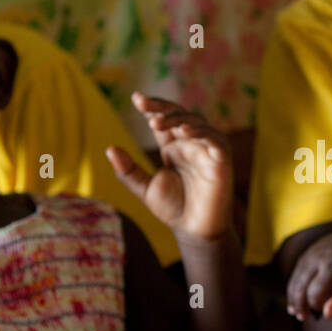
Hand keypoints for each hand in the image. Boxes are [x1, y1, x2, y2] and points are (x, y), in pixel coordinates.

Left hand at [107, 93, 233, 241]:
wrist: (193, 231)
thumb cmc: (173, 209)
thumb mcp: (145, 188)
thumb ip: (128, 171)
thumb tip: (109, 148)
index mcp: (173, 147)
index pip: (164, 119)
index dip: (152, 107)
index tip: (136, 98)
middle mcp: (191, 144)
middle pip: (179, 114)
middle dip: (161, 107)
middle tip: (142, 104)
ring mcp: (207, 150)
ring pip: (196, 122)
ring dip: (177, 118)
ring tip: (156, 122)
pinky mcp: (222, 160)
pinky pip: (215, 140)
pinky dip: (202, 132)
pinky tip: (185, 131)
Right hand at [285, 228, 331, 320]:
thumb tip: (326, 314)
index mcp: (331, 268)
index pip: (314, 295)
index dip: (316, 308)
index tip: (320, 316)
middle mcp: (318, 258)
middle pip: (301, 286)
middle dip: (300, 303)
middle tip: (301, 318)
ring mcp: (313, 251)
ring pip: (296, 276)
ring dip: (293, 294)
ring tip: (293, 310)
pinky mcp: (312, 248)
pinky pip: (298, 267)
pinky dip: (295, 281)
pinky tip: (295, 293)